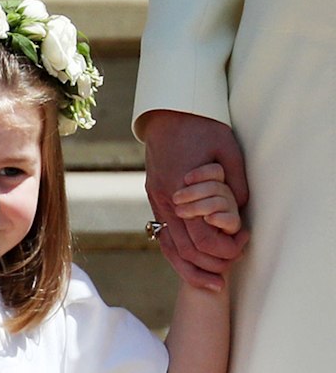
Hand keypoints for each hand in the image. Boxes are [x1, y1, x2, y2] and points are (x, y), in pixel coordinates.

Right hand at [141, 110, 248, 290]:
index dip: (226, 249)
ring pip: (170, 248)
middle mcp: (165, 201)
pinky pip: (163, 236)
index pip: (203, 238)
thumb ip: (236, 183)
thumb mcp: (228, 150)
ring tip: (210, 283)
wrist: (167, 114)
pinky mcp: (154, 199)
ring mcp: (156, 201)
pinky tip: (189, 264)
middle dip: (211, 265)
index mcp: (182, 191)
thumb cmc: (200, 127)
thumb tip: (240, 211)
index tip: (243, 244)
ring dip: (190, 269)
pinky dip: (176, 255)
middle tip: (233, 266)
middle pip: (186, 250)